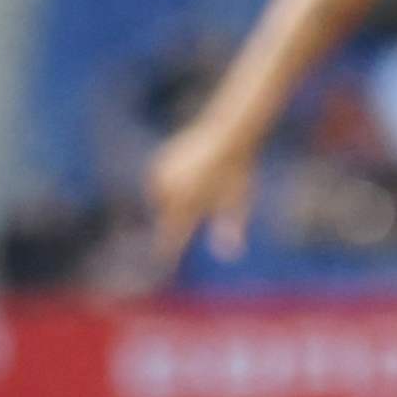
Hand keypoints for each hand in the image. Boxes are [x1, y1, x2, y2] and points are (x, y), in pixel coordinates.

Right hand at [140, 114, 260, 277]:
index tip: (165, 262)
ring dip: (173, 204)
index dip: (170, 252)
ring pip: (161, 204)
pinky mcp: (158, 165)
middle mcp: (170, 191)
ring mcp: (161, 177)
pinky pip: (158, 187)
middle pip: (167, 219)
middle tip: (206, 196)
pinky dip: (168, 188)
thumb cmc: (237, 172)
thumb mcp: (238, 203)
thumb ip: (230, 230)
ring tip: (201, 182)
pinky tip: (191, 174)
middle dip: (178, 220)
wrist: (228, 134)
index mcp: (189, 204)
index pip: (172, 237)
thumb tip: (229, 256)